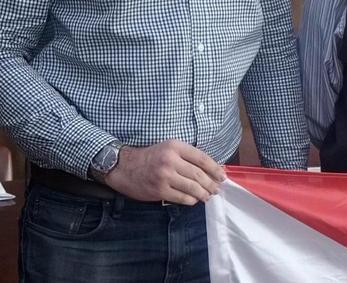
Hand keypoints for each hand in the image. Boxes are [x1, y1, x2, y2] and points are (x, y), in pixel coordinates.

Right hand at [104, 139, 227, 204]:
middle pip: (199, 175)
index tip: (222, 176)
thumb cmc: (150, 157)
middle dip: (212, 184)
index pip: (202, 158)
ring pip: (193, 188)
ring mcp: (164, 176)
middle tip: (217, 189)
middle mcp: (170, 160)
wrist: (124, 167)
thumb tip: (212, 168)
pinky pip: (182, 198)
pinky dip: (191, 200)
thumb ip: (188, 157)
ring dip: (204, 194)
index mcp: (175, 147)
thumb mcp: (169, 149)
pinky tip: (194, 199)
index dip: (215, 169)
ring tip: (208, 196)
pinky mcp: (159, 191)